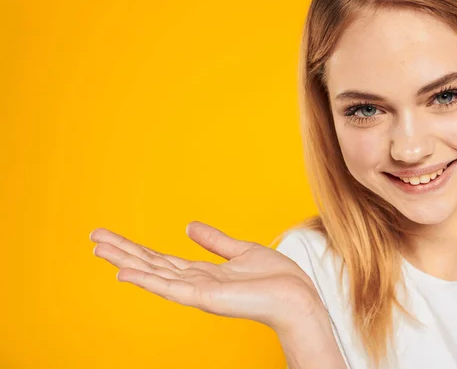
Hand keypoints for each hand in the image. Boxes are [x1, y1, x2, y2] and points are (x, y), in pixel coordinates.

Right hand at [90, 221, 321, 331]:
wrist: (296, 295)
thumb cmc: (275, 277)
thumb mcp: (240, 250)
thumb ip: (214, 241)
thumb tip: (188, 226)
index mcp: (202, 272)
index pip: (161, 259)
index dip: (136, 248)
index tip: (112, 237)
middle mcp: (194, 283)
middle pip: (150, 264)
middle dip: (122, 251)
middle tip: (93, 238)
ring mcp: (196, 291)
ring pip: (152, 274)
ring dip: (124, 261)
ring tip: (98, 247)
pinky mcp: (203, 297)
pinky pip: (168, 288)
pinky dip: (144, 280)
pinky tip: (122, 272)